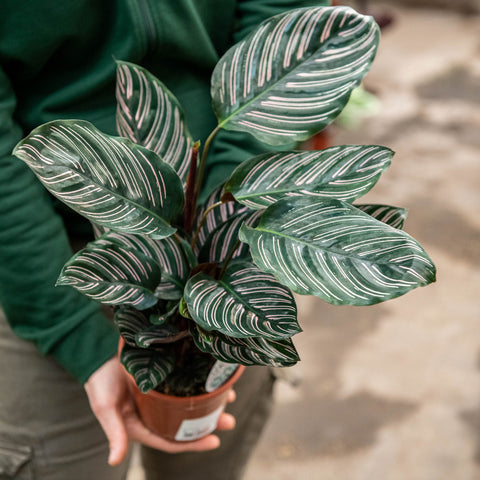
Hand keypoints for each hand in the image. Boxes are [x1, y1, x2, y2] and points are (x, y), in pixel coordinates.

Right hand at [84, 356, 235, 465]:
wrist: (99, 354)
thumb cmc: (101, 383)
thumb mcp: (106, 408)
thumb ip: (114, 432)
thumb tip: (113, 459)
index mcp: (143, 425)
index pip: (171, 440)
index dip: (192, 444)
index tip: (214, 441)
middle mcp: (156, 412)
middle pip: (187, 424)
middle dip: (209, 424)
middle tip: (229, 421)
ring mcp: (163, 394)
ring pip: (191, 403)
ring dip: (210, 403)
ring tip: (229, 398)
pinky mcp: (167, 376)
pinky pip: (188, 383)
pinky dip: (201, 384)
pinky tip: (215, 380)